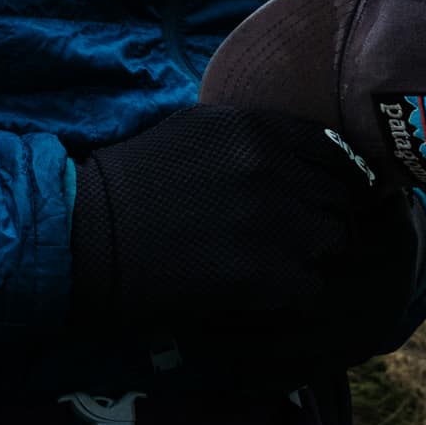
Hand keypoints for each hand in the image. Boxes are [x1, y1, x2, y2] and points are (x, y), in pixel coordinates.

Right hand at [68, 105, 420, 340]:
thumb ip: (253, 136)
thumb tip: (300, 155)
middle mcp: (271, 166)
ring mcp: (271, 220)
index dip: (331, 178)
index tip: (316, 200)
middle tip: (290, 243)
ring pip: (332, 242)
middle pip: (338, 198)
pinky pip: (312, 287)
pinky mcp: (264, 272)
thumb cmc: (131, 184)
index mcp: (255, 127)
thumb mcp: (195, 132)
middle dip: (320, 220)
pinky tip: (257, 296)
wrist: (87, 236)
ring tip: (271, 270)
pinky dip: (290, 297)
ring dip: (309, 259)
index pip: (331, 149)